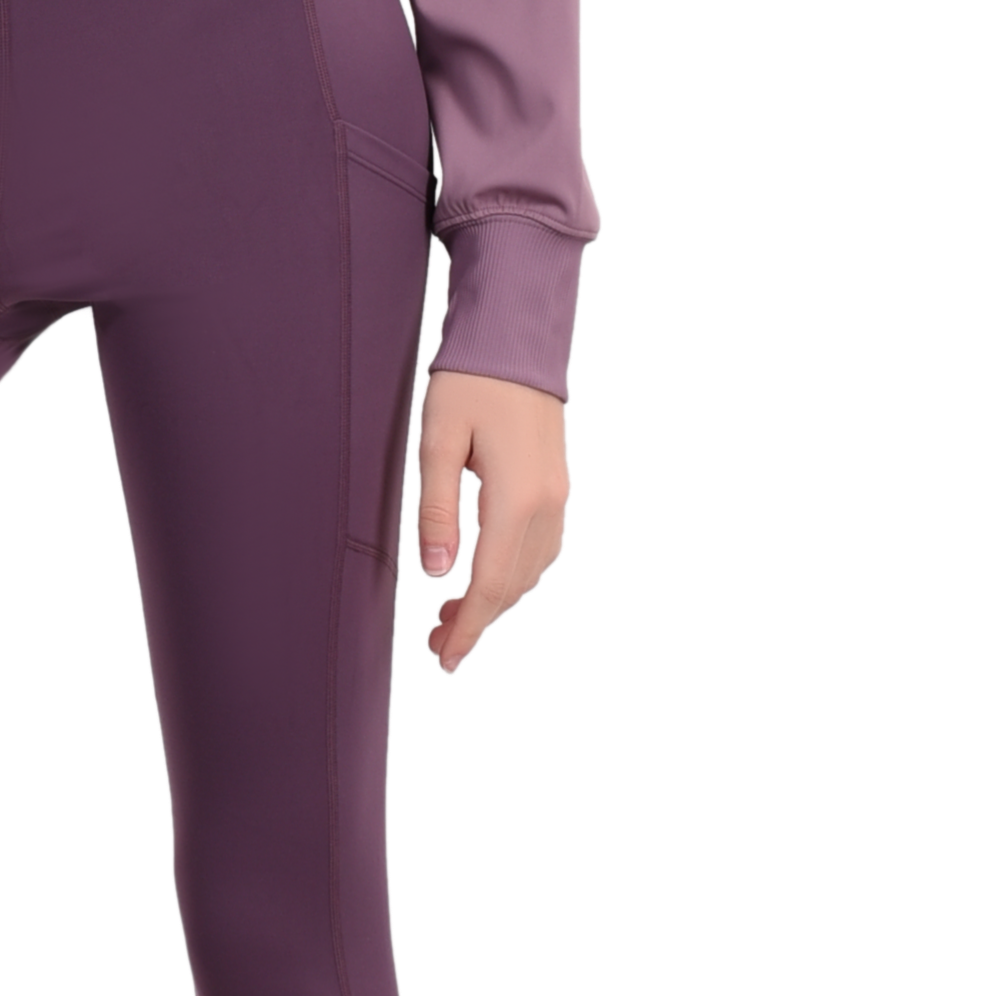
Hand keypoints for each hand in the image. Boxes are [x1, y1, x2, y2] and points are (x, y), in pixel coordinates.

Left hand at [415, 370, 571, 675]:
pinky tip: (487, 578)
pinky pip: (543, 548)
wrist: (514, 337)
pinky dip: (515, 574)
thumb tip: (438, 572)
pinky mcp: (558, 484)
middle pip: (515, 586)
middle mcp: (548, 503)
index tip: (447, 658)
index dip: (468, 628)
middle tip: (438, 645)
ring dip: (496, 600)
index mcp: (516, 497)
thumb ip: (437, 511)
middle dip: (478, 622)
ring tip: (452, 615)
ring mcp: (559, 495)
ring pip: (532, 571)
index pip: (491, 583)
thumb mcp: (436, 443)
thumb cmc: (468, 382)